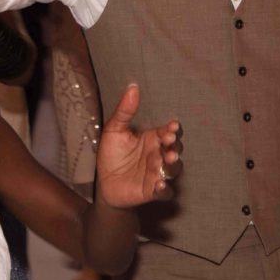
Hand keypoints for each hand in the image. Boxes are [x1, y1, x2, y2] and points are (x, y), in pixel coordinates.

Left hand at [93, 83, 179, 208]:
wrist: (104, 183)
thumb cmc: (112, 155)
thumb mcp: (114, 130)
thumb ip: (125, 111)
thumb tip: (133, 86)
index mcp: (153, 140)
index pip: (168, 132)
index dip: (172, 129)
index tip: (171, 126)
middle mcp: (159, 156)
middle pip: (175, 148)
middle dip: (175, 145)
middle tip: (169, 142)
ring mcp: (158, 173)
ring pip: (174, 169)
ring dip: (173, 165)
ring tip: (168, 159)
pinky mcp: (153, 191)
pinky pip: (165, 192)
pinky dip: (165, 189)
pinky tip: (158, 184)